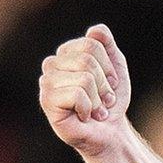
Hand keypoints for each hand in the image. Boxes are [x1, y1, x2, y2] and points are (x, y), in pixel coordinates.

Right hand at [39, 24, 130, 157]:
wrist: (110, 132)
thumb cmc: (110, 101)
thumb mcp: (116, 68)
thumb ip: (107, 45)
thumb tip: (95, 30)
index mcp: (66, 53)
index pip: (92, 43)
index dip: (109, 67)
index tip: (110, 84)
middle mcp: (52, 65)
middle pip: (87, 60)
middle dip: (104, 84)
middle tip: (104, 100)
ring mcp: (47, 83)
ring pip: (84, 78)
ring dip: (98, 99)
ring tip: (95, 110)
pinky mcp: (47, 102)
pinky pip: (77, 94)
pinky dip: (89, 108)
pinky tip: (85, 117)